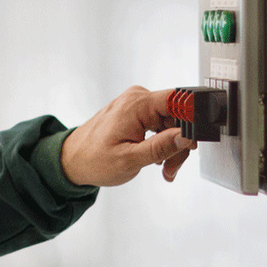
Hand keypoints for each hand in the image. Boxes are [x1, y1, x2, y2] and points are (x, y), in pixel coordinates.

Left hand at [60, 86, 196, 186]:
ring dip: (172, 148)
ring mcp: (137, 105)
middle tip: (171, 167)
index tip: (194, 142)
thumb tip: (186, 137)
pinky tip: (157, 160)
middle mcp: (138, 98)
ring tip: (163, 168)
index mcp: (137, 104)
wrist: (73, 160)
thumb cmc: (93, 160)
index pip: (180, 100)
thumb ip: (161, 147)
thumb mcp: (130, 159)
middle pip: (179, 116)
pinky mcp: (137, 113)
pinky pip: (161, 125)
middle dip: (180, 144)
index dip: (193, 120)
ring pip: (172, 123)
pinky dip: (163, 143)